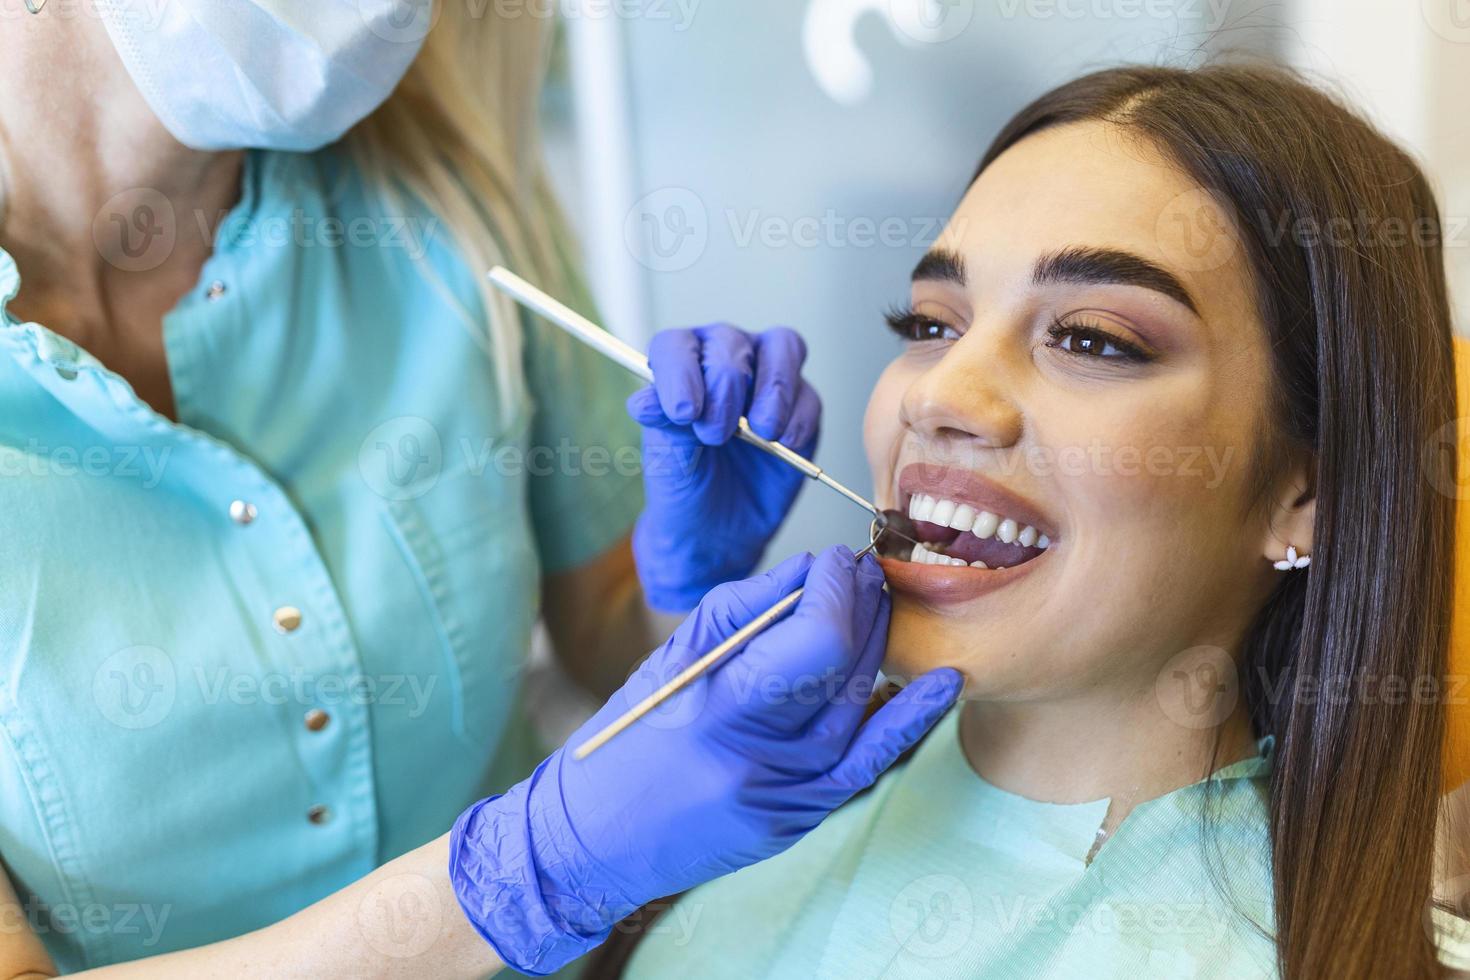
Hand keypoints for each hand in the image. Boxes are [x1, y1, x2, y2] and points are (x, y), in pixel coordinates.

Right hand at [448, 547, 962, 974]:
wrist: (597, 842)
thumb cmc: (625, 742)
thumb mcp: (671, 662)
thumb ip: (745, 610)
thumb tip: (808, 570)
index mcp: (717, 709)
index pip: (815, 641)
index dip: (837, 590)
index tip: (837, 559)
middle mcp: (759, 760)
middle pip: (845, 671)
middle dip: (861, 606)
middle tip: (862, 572)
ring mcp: (785, 799)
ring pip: (861, 713)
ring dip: (878, 648)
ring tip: (875, 607)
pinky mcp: (799, 821)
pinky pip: (865, 767)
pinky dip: (905, 723)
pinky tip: (939, 687)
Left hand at [629, 324, 820, 611]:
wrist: (716, 528)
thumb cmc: (684, 484)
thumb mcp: (667, 457)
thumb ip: (665, 423)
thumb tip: (646, 400)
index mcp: (679, 364)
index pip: (676, 346)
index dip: (681, 373)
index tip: (683, 412)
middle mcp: (722, 359)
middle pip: (730, 344)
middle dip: (725, 387)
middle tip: (716, 435)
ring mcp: (764, 377)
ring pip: (781, 348)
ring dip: (773, 390)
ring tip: (763, 433)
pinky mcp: (800, 404)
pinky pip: (808, 395)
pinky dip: (798, 419)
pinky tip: (784, 445)